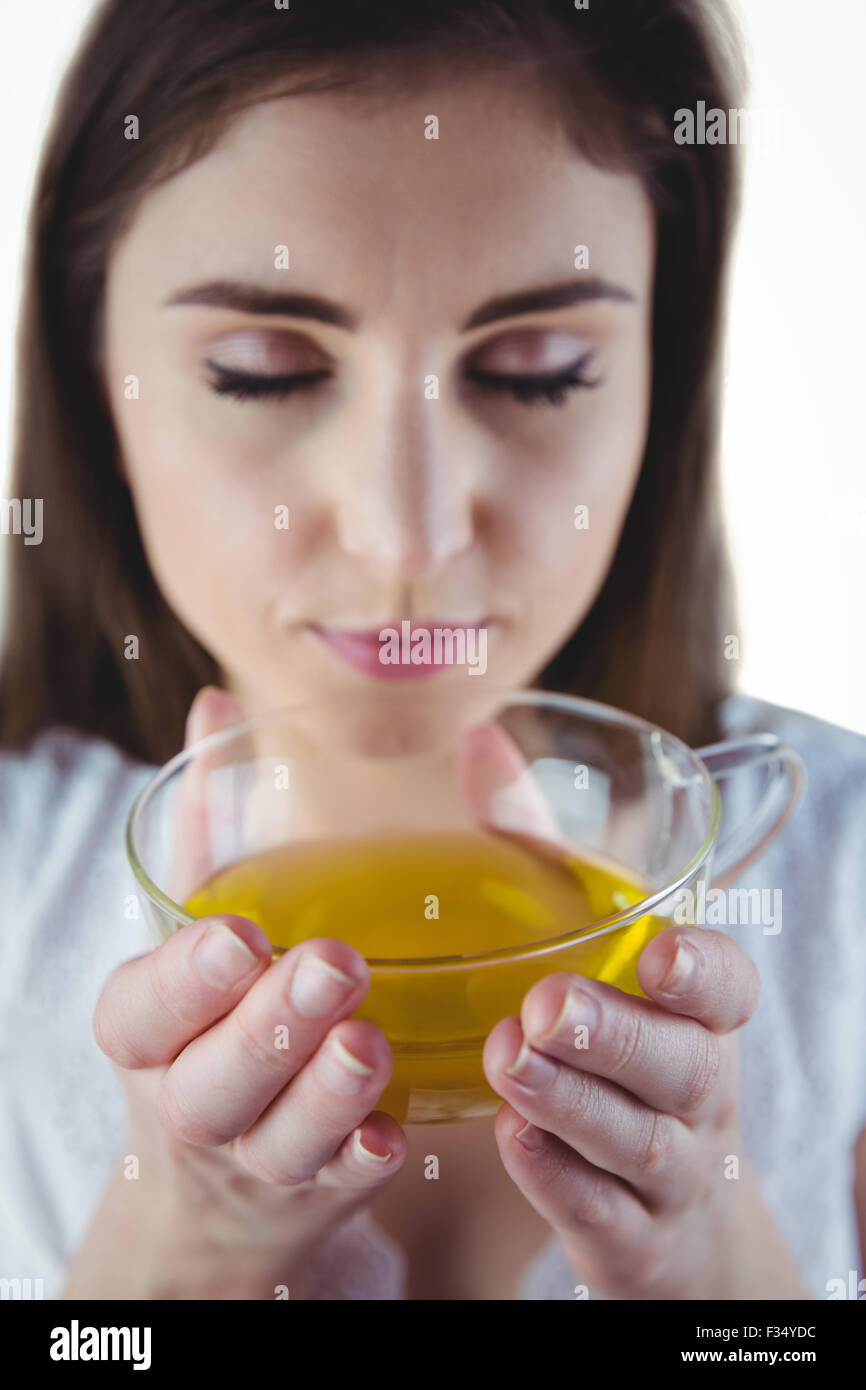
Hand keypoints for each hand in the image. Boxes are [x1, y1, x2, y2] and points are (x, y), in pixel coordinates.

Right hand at [67, 687, 406, 1299]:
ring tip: (369, 1042)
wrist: (215, 1190)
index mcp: (146, 1030)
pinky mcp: (318, 1193)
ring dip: (328, 1093)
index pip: (146, 1009)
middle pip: (215, 1080)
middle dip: (270, 1026)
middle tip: (335, 967)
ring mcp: (257, 1157)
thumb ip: (208, 825)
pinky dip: (366, 1155)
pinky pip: (344, 1182)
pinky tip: (395, 1123)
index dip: (187, 979)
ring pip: (285, 1139)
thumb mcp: (192, 932)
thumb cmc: (209, 1024)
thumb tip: (218, 707)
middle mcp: (192, 1100)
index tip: (237, 936)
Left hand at [482, 925, 809, 1298]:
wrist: (692, 1234)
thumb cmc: (634, 1080)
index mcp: (705, 1027)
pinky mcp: (635, 1244)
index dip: (705, 971)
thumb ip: (564, 902)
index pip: (729, 990)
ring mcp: (676, 1179)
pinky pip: (600, 1210)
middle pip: (684, 1068)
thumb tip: (497, 808)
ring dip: (570, 1099)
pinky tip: (512, 1132)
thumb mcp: (625, 999)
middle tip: (548, 1006)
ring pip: (638, 1141)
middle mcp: (703, 1101)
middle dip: (615, 1034)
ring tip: (509, 1058)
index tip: (661, 954)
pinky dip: (553, 1173)